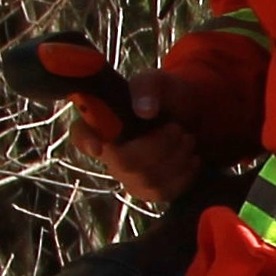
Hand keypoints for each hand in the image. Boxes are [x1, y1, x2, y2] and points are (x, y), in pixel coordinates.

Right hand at [68, 70, 201, 205]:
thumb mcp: (158, 81)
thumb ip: (148, 88)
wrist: (194, 114)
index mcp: (103, 122)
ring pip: (146, 181)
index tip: (100, 146)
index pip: (80, 134)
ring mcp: (127, 174)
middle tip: (177, 129)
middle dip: (158, 147)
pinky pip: (162, 193)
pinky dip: (184, 175)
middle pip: (124, 164)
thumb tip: (143, 110)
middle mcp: (109, 152)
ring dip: (175, 158)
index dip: (86, 141)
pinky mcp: (148, 189)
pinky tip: (191, 158)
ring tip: (187, 138)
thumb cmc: (167, 95)